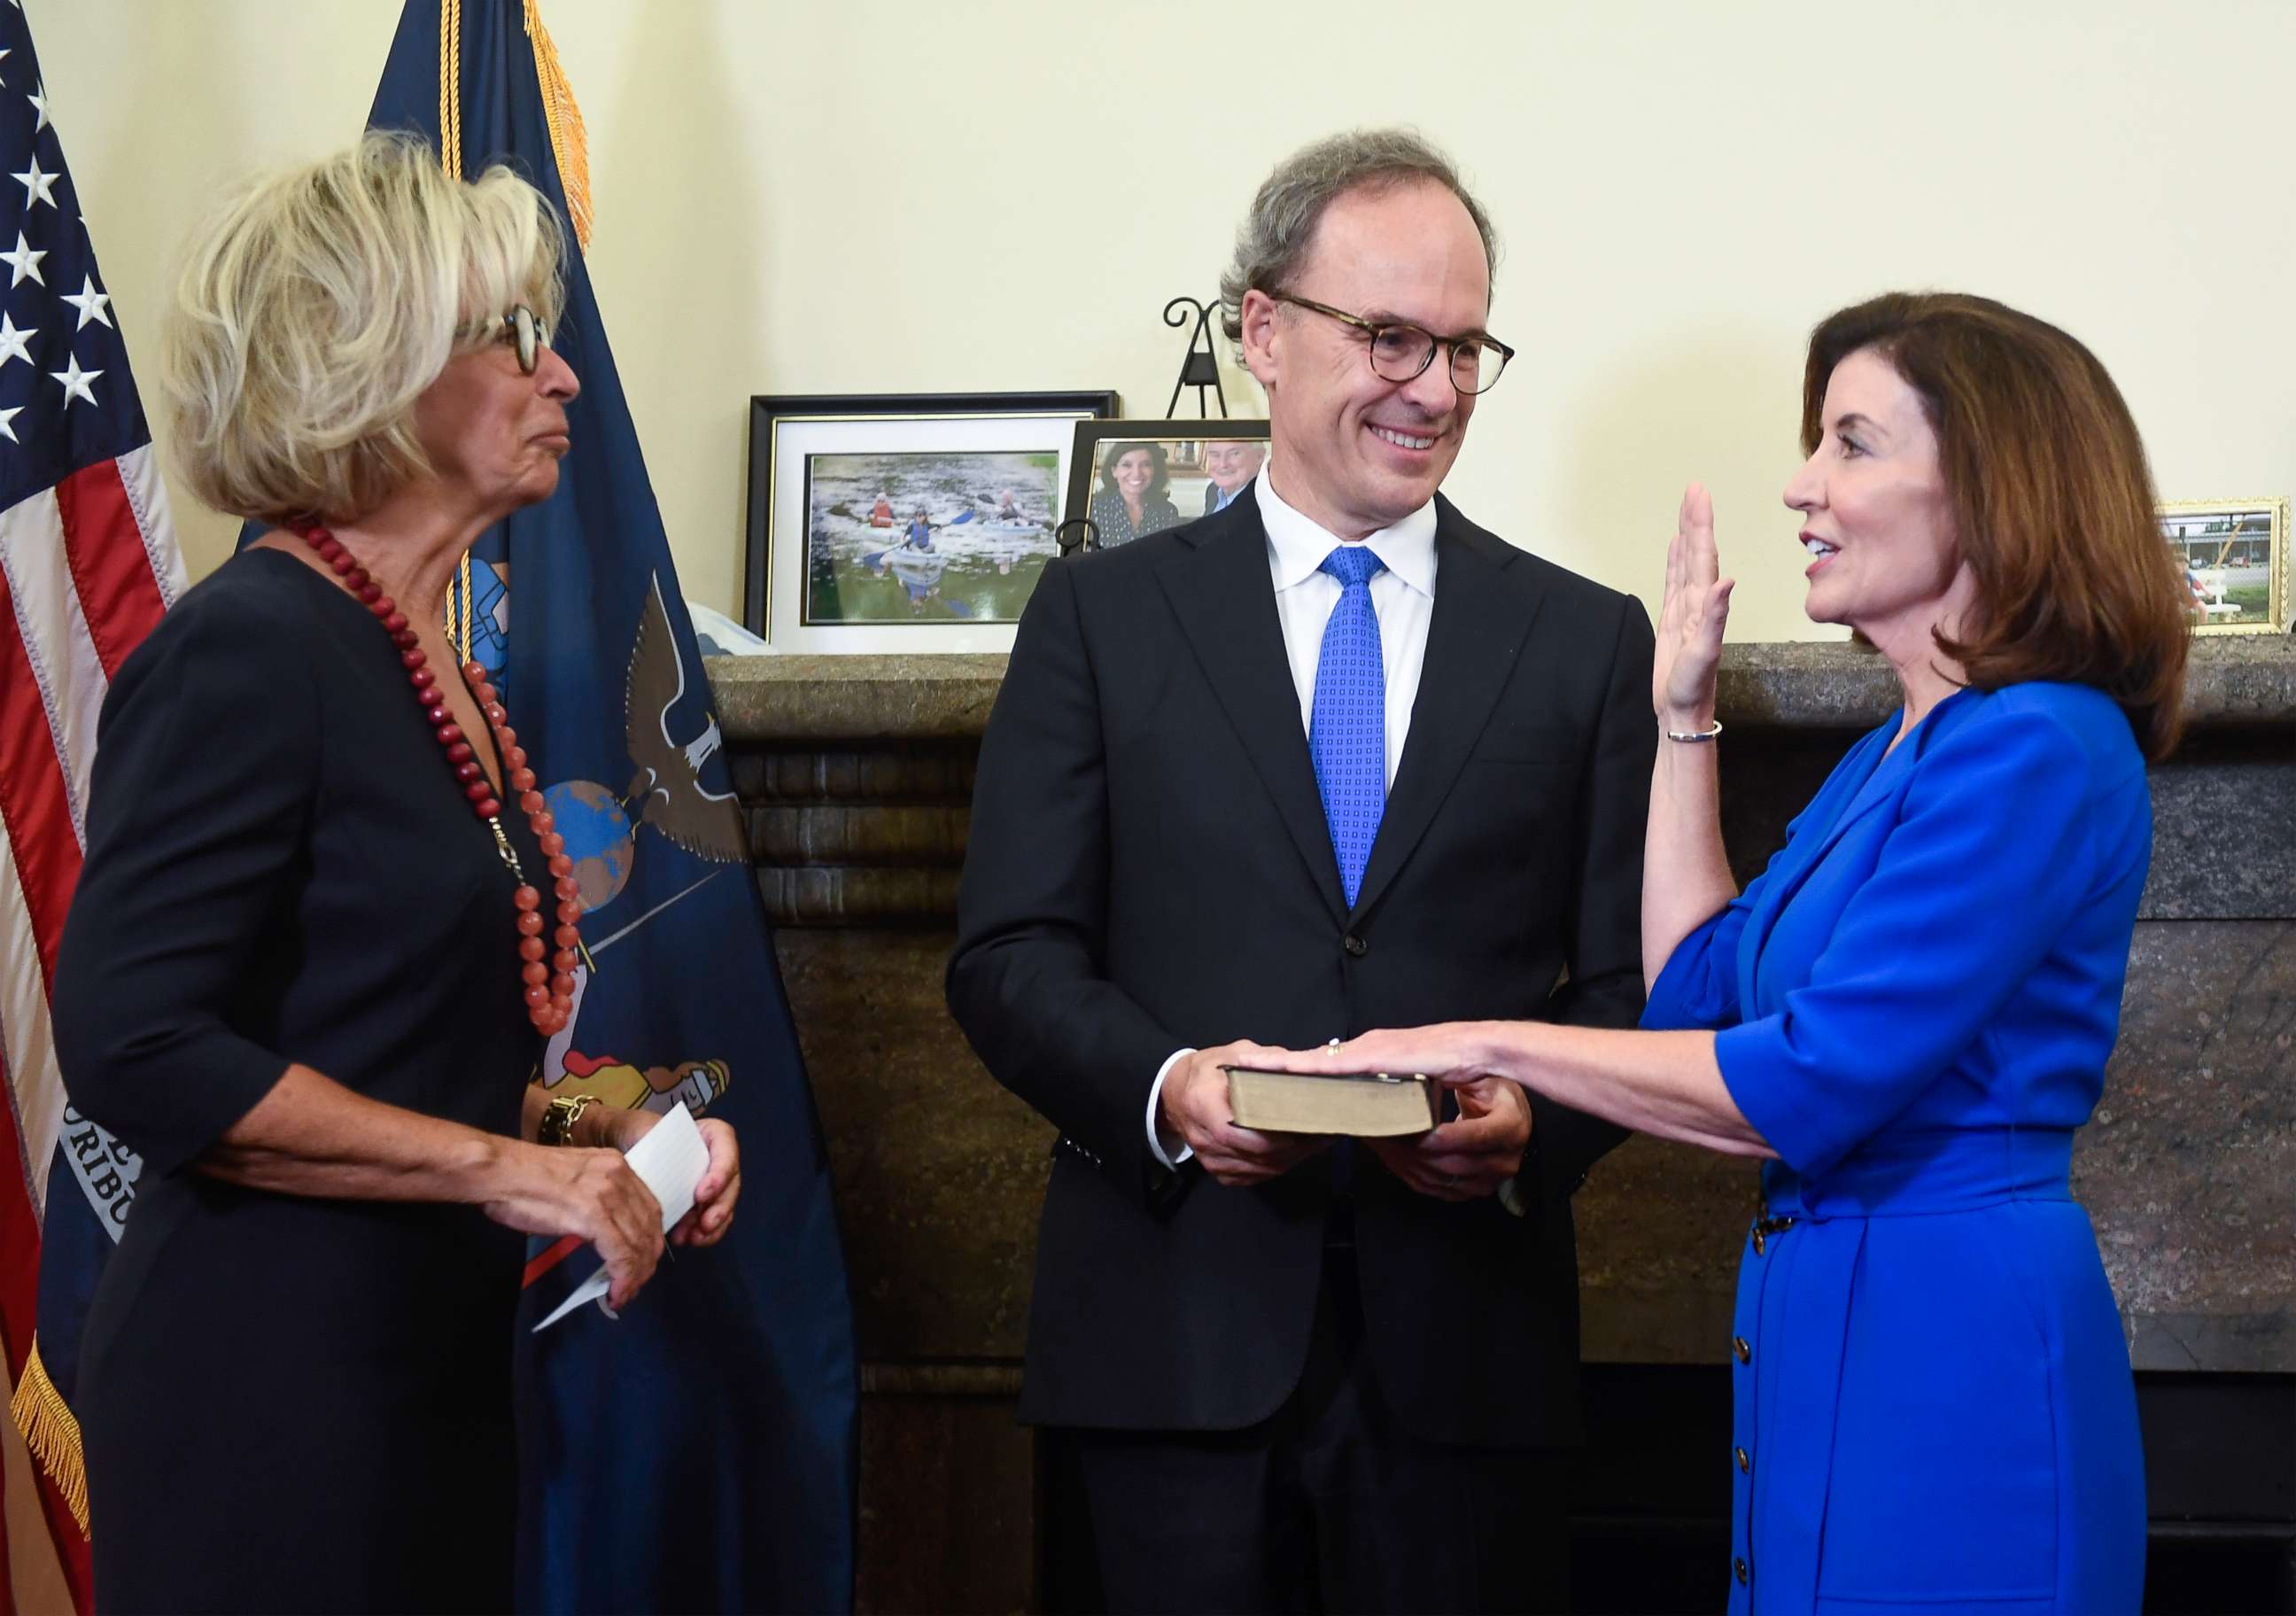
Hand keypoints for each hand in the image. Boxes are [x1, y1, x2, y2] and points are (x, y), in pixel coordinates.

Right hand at [481, 1141, 664, 1311]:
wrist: (498, 1171)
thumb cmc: (522, 1178)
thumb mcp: (574, 1181)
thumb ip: (596, 1200)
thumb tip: (605, 1233)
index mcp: (616, 1165)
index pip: (649, 1207)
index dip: (650, 1239)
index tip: (642, 1262)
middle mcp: (619, 1175)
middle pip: (650, 1226)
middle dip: (646, 1261)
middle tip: (635, 1285)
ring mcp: (607, 1194)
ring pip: (638, 1243)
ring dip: (635, 1275)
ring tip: (624, 1294)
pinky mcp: (592, 1214)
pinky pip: (619, 1253)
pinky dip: (622, 1278)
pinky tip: (615, 1293)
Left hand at [601, 1108, 742, 1248]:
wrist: (632, 1144)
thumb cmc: (642, 1134)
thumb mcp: (647, 1130)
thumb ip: (654, 1144)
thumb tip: (653, 1168)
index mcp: (712, 1134)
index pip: (726, 1150)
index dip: (720, 1174)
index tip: (701, 1194)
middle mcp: (718, 1159)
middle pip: (730, 1184)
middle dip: (719, 1208)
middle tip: (705, 1224)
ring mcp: (713, 1183)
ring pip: (724, 1206)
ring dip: (711, 1226)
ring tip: (692, 1238)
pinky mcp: (702, 1202)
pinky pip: (711, 1220)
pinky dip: (702, 1233)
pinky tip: (686, 1240)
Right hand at [1161, 1040, 1333, 1186]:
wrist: (1175, 1092)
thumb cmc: (1207, 1070)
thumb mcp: (1234, 1053)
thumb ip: (1267, 1060)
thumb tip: (1306, 1066)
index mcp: (1203, 1103)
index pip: (1240, 1132)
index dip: (1274, 1136)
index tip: (1305, 1127)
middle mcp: (1203, 1136)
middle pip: (1256, 1155)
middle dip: (1293, 1149)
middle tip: (1322, 1136)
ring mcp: (1208, 1157)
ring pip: (1258, 1170)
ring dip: (1289, 1161)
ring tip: (1315, 1145)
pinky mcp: (1216, 1169)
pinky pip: (1251, 1177)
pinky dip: (1275, 1168)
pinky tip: (1293, 1155)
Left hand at [1257, 1021, 1500, 1090]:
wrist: (1475, 1051)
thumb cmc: (1450, 1066)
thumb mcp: (1410, 1089)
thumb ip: (1386, 1097)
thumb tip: (1367, 1114)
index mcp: (1369, 1059)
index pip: (1322, 1067)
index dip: (1291, 1070)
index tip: (1259, 1072)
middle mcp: (1361, 1052)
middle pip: (1307, 1063)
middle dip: (1272, 1066)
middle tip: (1238, 1068)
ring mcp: (1363, 1051)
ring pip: (1309, 1062)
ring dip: (1278, 1067)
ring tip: (1244, 1069)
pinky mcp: (1370, 1054)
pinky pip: (1327, 1063)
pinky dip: (1299, 1065)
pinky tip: (1276, 1067)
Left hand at [1366, 1076, 1531, 1200]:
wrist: (1505, 1110)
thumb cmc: (1488, 1087)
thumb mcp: (1477, 1074)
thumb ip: (1448, 1075)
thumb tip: (1409, 1070)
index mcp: (1513, 1125)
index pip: (1478, 1137)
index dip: (1445, 1137)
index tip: (1417, 1133)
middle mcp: (1507, 1158)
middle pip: (1455, 1164)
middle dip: (1416, 1150)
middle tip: (1385, 1132)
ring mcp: (1492, 1179)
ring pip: (1442, 1180)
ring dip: (1408, 1163)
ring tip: (1383, 1141)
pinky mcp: (1475, 1190)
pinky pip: (1439, 1190)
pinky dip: (1413, 1174)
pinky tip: (1394, 1155)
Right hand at [1654, 483, 1733, 727]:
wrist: (1684, 712)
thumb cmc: (1693, 688)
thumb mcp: (1704, 653)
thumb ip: (1715, 617)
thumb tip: (1727, 581)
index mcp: (1704, 604)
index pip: (1702, 555)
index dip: (1700, 524)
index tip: (1698, 494)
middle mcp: (1697, 601)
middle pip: (1695, 551)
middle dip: (1694, 519)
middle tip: (1694, 488)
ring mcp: (1685, 610)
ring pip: (1685, 562)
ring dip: (1686, 534)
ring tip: (1686, 507)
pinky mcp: (1674, 620)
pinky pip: (1673, 581)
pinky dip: (1674, 561)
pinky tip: (1674, 546)